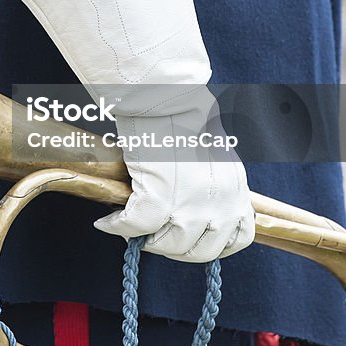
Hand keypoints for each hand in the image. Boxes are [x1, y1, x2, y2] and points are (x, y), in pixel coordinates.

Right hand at [93, 98, 254, 261]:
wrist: (166, 94)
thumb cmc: (184, 115)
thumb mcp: (215, 156)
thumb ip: (212, 185)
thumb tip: (191, 205)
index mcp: (236, 188)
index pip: (239, 238)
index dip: (213, 245)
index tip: (192, 240)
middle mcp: (220, 201)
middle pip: (202, 251)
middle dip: (176, 248)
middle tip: (155, 236)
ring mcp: (192, 203)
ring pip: (170, 245)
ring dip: (148, 240)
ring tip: (131, 227)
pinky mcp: (160, 196)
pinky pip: (136, 226)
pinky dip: (117, 226)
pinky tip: (107, 222)